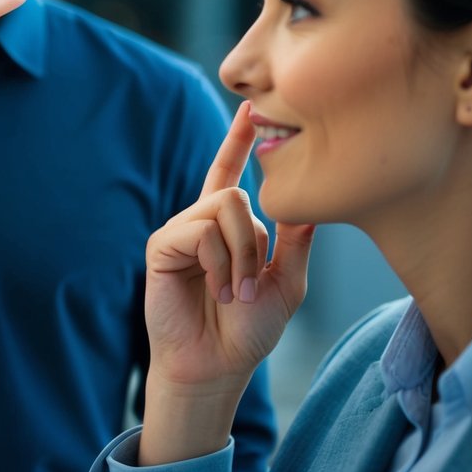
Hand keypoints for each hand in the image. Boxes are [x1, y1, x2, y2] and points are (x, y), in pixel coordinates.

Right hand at [138, 101, 315, 463]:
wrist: (216, 364)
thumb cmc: (247, 330)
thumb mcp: (286, 282)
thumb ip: (295, 239)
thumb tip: (310, 197)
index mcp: (226, 227)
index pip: (230, 173)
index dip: (237, 140)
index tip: (251, 107)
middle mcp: (198, 222)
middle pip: (237, 194)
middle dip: (255, 241)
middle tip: (253, 285)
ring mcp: (178, 231)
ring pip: (223, 208)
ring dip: (241, 257)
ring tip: (234, 293)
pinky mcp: (161, 245)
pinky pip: (201, 230)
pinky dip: (220, 263)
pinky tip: (217, 290)